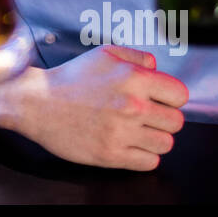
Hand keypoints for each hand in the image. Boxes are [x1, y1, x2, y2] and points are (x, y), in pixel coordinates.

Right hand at [0, 47, 187, 169]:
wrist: (37, 102)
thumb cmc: (71, 78)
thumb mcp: (104, 54)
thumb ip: (137, 56)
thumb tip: (157, 67)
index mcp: (134, 78)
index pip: (181, 95)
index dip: (170, 98)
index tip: (157, 100)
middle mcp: (132, 105)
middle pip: (176, 122)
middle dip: (163, 119)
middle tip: (144, 117)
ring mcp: (122, 132)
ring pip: (166, 144)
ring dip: (154, 139)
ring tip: (136, 132)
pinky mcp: (111, 154)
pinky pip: (149, 162)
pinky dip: (142, 156)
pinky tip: (127, 144)